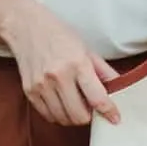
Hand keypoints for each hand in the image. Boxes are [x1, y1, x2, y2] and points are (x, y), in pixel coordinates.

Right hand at [0, 0, 119, 125]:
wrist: (25, 26)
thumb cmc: (58, 35)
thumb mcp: (86, 49)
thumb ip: (103, 71)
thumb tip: (121, 88)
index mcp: (77, 63)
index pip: (97, 98)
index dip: (109, 112)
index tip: (114, 118)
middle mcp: (58, 76)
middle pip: (79, 115)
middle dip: (89, 116)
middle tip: (91, 107)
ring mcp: (41, 85)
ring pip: (63, 119)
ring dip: (73, 117)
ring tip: (75, 104)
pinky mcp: (29, 91)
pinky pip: (48, 115)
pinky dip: (58, 114)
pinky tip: (61, 103)